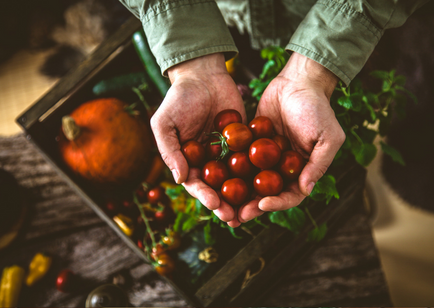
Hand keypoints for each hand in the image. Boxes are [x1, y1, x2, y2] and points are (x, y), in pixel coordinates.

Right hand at [150, 53, 245, 222]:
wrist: (203, 75)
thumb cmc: (179, 99)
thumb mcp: (165, 123)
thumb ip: (169, 151)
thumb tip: (179, 179)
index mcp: (188, 161)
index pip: (196, 184)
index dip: (205, 196)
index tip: (215, 205)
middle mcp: (208, 161)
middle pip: (218, 188)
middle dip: (226, 204)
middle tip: (236, 217)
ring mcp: (227, 153)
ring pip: (236, 179)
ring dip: (243, 196)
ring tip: (253, 210)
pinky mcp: (244, 142)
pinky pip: (251, 159)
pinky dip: (259, 172)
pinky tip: (269, 183)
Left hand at [233, 53, 344, 225]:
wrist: (298, 81)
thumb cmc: (318, 108)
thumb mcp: (327, 137)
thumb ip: (318, 164)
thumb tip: (306, 190)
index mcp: (302, 171)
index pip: (290, 195)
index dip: (277, 204)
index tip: (262, 205)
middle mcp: (283, 168)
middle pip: (267, 194)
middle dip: (252, 206)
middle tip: (236, 216)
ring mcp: (266, 157)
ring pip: (251, 181)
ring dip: (238, 194)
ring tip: (222, 204)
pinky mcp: (251, 143)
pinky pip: (240, 159)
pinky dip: (229, 170)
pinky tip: (215, 177)